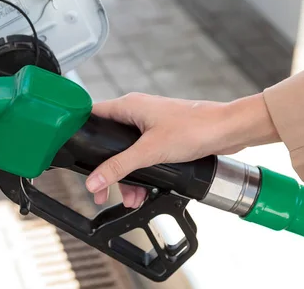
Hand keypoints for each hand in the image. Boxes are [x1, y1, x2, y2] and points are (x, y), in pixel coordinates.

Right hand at [85, 92, 278, 207]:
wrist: (227, 130)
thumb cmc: (194, 129)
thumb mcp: (150, 152)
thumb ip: (119, 167)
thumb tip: (94, 181)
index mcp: (129, 106)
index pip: (92, 115)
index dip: (80, 133)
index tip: (75, 156)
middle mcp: (136, 112)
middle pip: (108, 141)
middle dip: (107, 169)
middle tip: (101, 191)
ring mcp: (150, 124)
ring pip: (126, 152)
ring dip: (126, 176)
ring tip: (130, 198)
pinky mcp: (162, 136)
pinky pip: (142, 155)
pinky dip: (141, 173)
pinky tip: (144, 190)